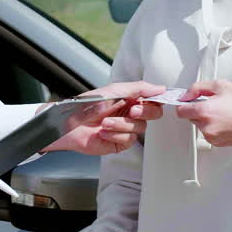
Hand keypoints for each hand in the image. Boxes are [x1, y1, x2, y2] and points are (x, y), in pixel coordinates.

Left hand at [45, 81, 165, 154]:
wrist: (70, 123)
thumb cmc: (87, 104)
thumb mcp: (115, 90)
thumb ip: (140, 88)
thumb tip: (161, 88)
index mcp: (130, 99)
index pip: (153, 100)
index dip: (157, 101)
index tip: (157, 100)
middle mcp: (130, 114)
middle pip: (153, 114)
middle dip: (143, 112)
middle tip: (131, 110)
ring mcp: (125, 129)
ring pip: (140, 128)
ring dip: (121, 124)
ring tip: (105, 122)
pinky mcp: (119, 143)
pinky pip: (128, 140)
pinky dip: (115, 135)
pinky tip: (103, 132)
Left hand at [175, 80, 231, 146]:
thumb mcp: (220, 85)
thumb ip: (197, 88)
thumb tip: (185, 95)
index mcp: (204, 111)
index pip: (180, 111)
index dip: (184, 104)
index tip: (189, 101)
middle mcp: (206, 127)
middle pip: (190, 118)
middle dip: (197, 110)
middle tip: (212, 104)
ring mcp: (211, 137)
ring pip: (200, 126)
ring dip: (205, 119)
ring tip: (222, 112)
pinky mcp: (217, 143)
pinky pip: (208, 133)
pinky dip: (213, 127)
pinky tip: (225, 120)